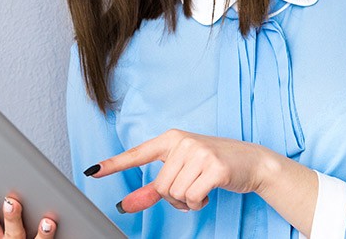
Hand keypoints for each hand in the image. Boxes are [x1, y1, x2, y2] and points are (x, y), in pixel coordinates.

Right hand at [0, 184, 56, 238]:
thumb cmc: (16, 237)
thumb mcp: (2, 229)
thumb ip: (4, 209)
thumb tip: (6, 180)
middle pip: (12, 233)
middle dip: (12, 217)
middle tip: (11, 202)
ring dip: (41, 233)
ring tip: (46, 221)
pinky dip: (52, 236)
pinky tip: (57, 225)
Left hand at [85, 129, 284, 212]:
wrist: (253, 161)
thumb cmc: (214, 165)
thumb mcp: (183, 172)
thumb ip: (152, 189)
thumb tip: (125, 205)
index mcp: (171, 139)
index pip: (137, 154)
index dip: (113, 164)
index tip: (92, 171)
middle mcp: (182, 142)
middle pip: (160, 186)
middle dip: (174, 197)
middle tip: (191, 188)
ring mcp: (199, 152)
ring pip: (174, 194)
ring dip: (187, 201)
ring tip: (201, 188)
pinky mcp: (214, 167)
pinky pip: (191, 198)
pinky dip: (198, 202)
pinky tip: (210, 191)